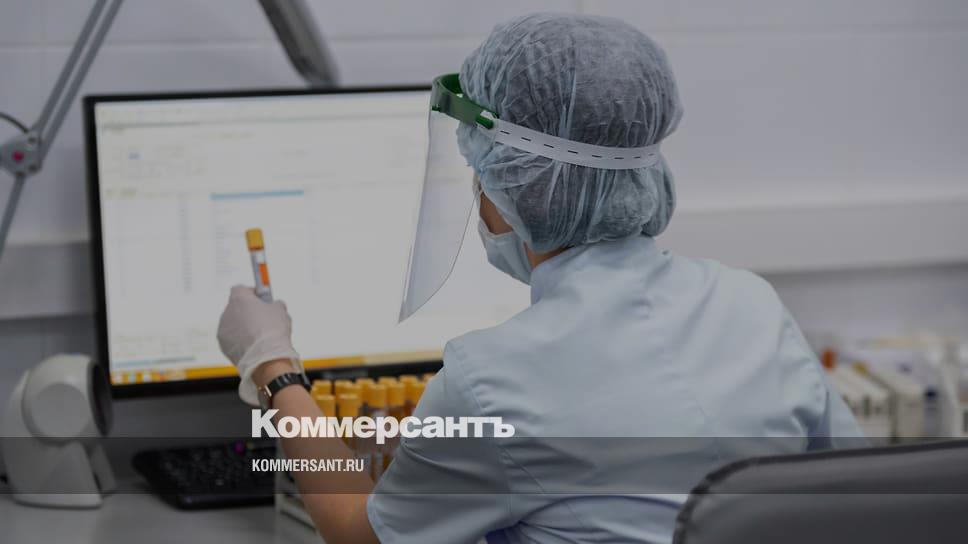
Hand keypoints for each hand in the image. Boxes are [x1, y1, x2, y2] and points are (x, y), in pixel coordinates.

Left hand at [217, 285, 300, 405]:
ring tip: (261, 336)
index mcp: (239, 299)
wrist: (266, 359)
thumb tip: (274, 305)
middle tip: (263, 318)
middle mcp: (227, 312)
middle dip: (248, 311)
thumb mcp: (280, 310)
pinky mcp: (223, 345)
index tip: (262, 298)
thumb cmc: (273, 331)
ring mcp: (223, 329)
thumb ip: (274, 304)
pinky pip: (233, 338)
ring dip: (244, 326)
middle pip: (236, 307)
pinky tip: (255, 346)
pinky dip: (241, 340)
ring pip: (234, 324)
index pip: (240, 288)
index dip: (252, 292)